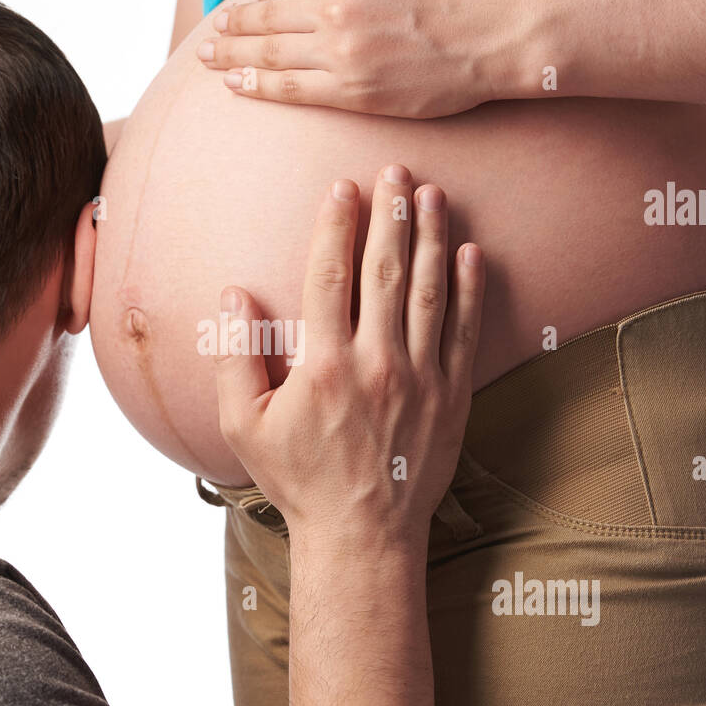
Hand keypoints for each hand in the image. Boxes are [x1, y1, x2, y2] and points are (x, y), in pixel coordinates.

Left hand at [196, 0, 527, 117]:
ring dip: (232, 55)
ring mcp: (341, 52)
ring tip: (208, 58)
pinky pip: (291, 88)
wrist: (493, 34)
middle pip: (266, 18)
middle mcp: (335, 8)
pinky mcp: (352, 91)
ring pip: (270, 53)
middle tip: (209, 34)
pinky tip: (234, 84)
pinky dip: (257, 85)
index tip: (240, 8)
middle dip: (232, 26)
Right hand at [213, 164, 483, 551]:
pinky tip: (470, 253)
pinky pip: (464, 332)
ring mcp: (419, 378)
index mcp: (322, 365)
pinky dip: (469, 290)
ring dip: (431, 237)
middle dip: (390, 214)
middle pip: (385, 271)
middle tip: (396, 171)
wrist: (361, 534)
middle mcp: (375, 362)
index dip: (336, 226)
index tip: (343, 188)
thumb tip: (234, 294)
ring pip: (429, 292)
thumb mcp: (244, 426)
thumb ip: (235, 357)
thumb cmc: (298, 480)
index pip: (330, 277)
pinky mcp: (450, 396)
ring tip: (432, 194)